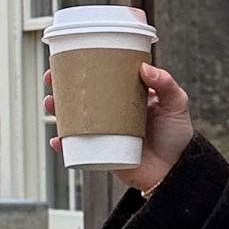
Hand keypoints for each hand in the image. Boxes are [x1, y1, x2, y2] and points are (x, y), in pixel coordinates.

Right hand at [45, 61, 193, 193]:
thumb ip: (166, 84)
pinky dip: (65, 145)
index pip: (100, 77)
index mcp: (125, 96)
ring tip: (51, 104)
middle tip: (51, 80)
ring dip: (56, 112)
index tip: (67, 57)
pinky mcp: (101, 154)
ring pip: (73, 120)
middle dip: (60, 86)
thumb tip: (145, 67)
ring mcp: (104, 133)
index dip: (82, 66)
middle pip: (80, 96)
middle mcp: (111, 113)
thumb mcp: (177, 104)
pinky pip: (77, 149)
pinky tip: (58, 140)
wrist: (176, 170)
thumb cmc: (177, 135)